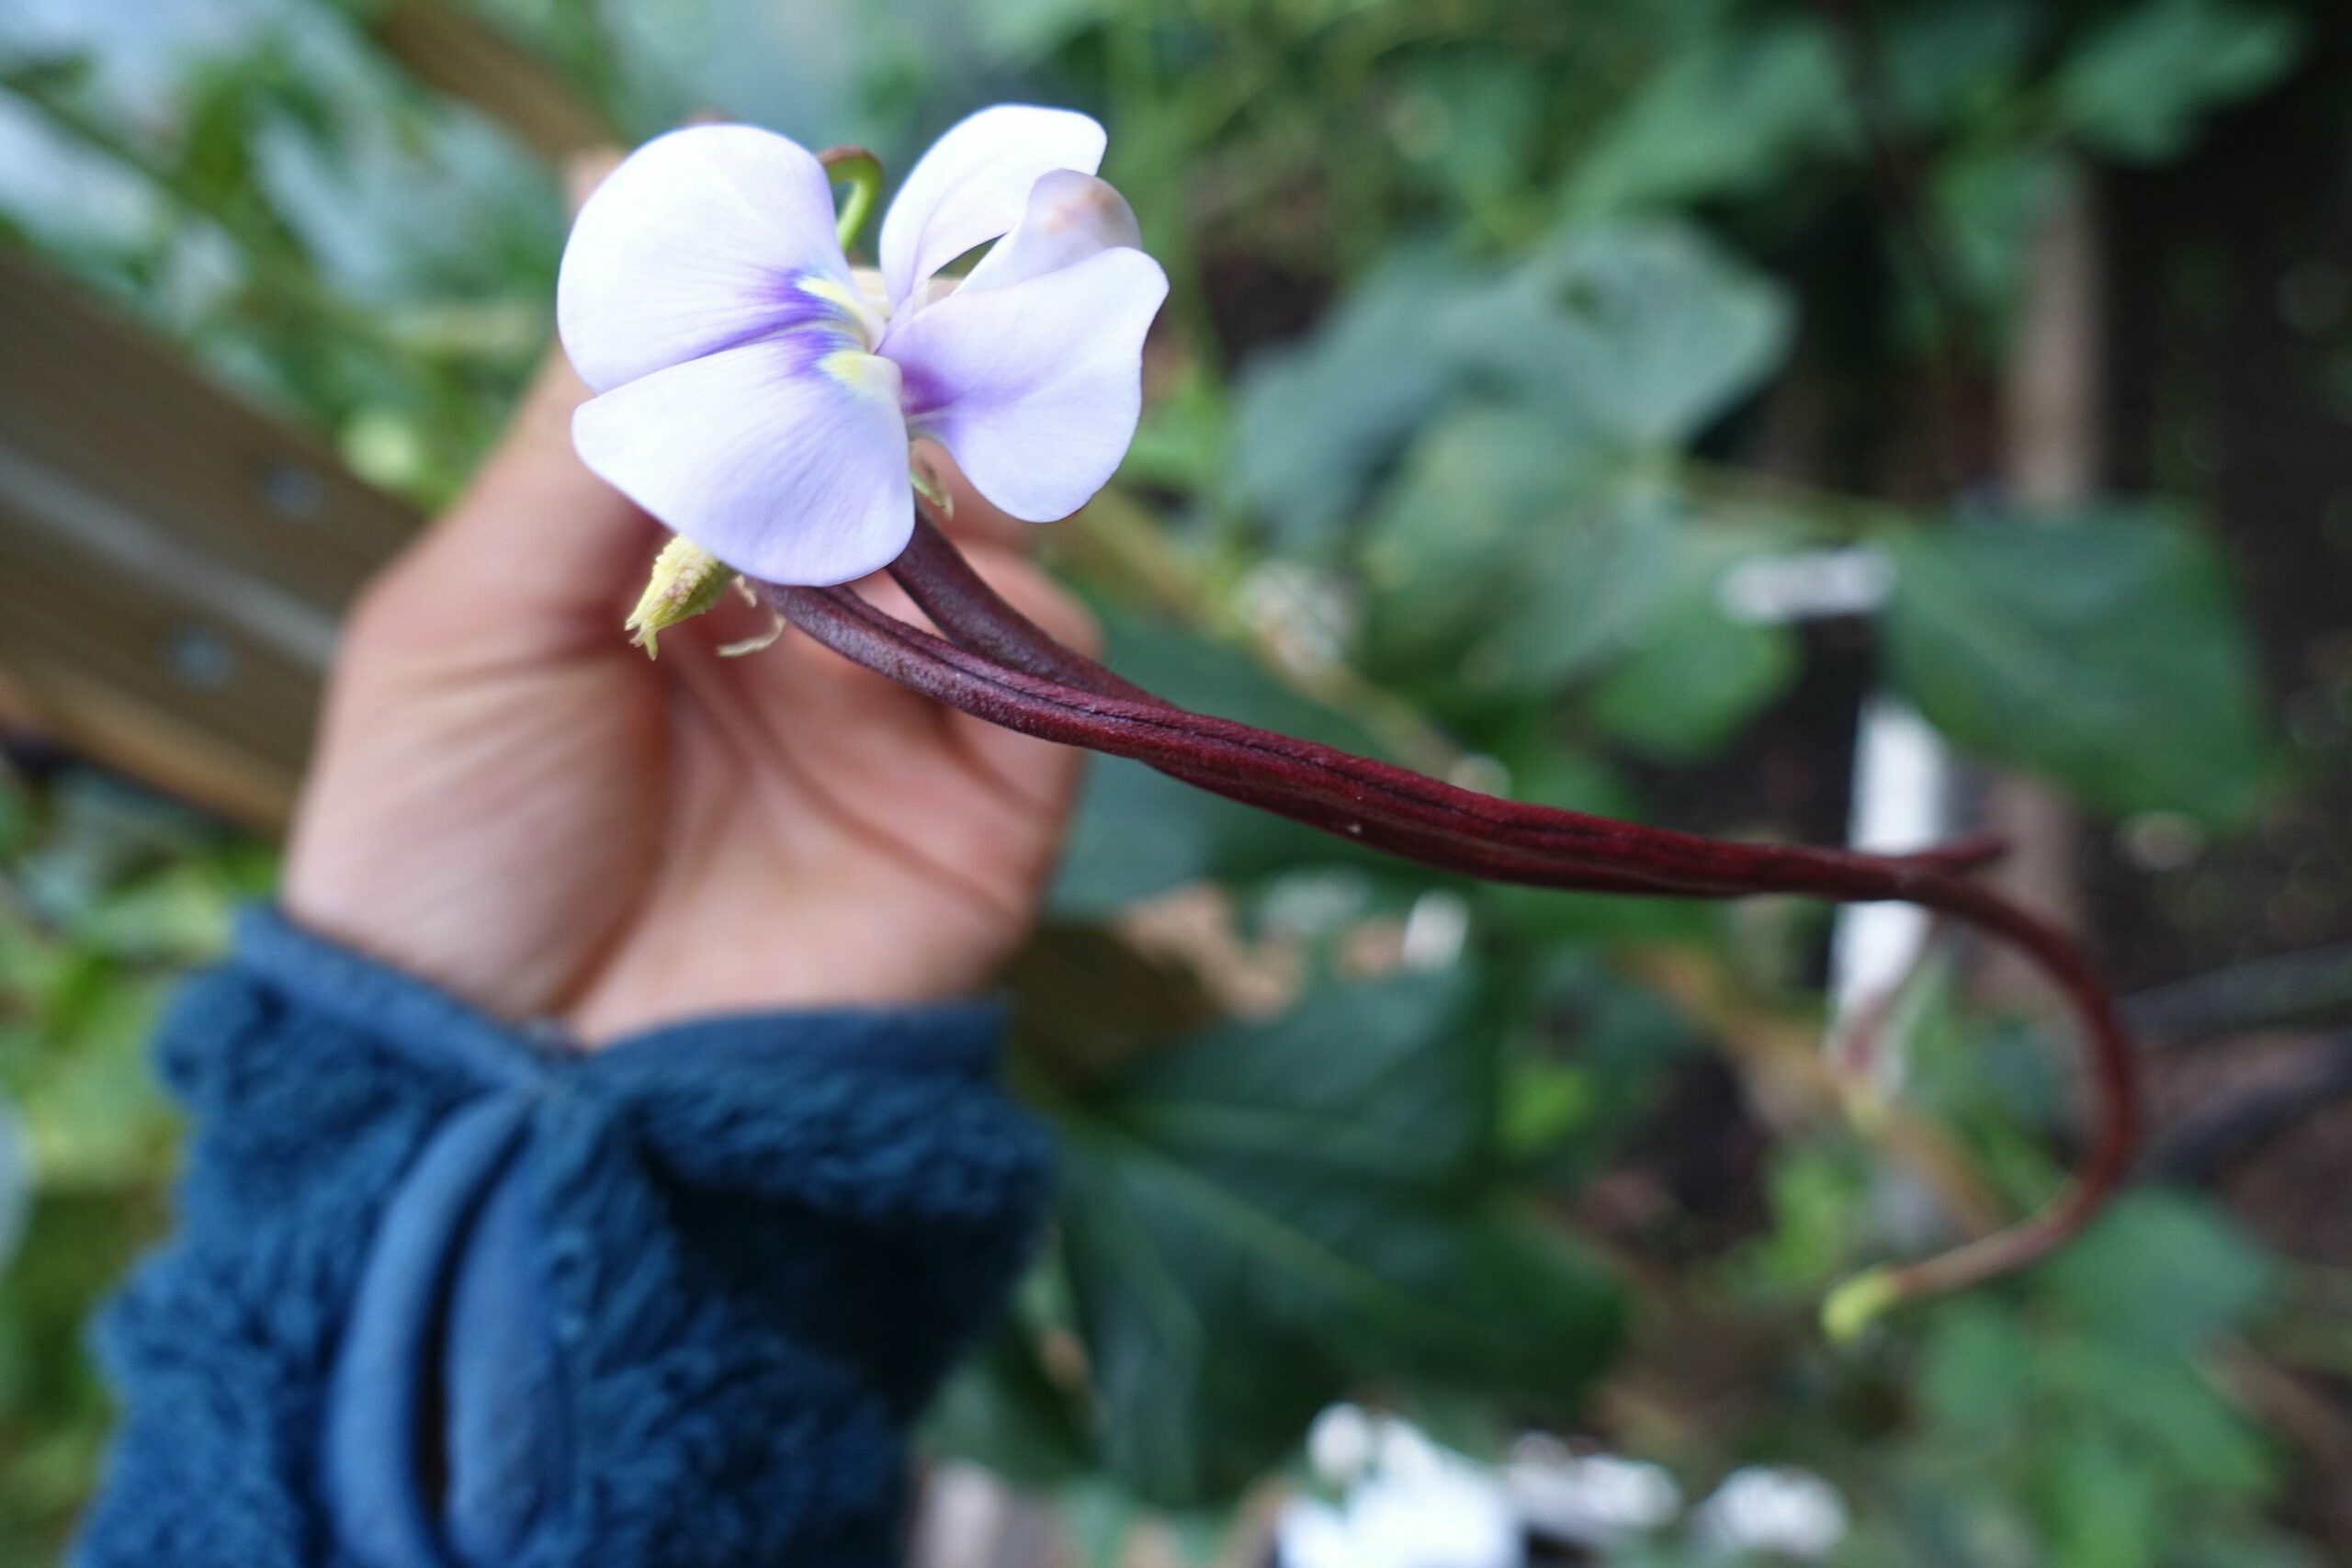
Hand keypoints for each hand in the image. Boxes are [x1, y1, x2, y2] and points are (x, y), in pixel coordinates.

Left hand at [282, 349, 1091, 1042]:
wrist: (510, 1096)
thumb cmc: (447, 854)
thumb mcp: (469, 622)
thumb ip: (588, 453)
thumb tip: (685, 268)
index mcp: (673, 573)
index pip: (776, 415)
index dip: (805, 330)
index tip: (813, 252)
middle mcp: (803, 631)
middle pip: (906, 465)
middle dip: (909, 389)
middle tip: (888, 335)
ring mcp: (901, 721)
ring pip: (998, 551)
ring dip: (961, 491)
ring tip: (882, 491)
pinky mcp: (983, 818)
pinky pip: (1058, 685)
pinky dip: (1028, 619)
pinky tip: (937, 607)